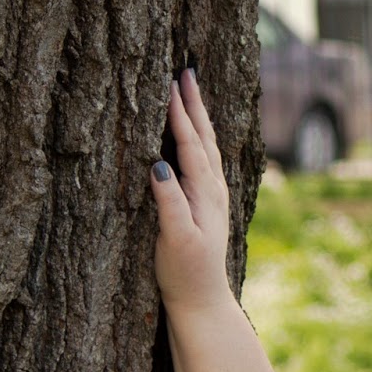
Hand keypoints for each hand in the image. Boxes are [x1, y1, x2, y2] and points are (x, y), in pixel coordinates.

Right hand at [151, 69, 233, 313]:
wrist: (203, 301)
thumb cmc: (185, 272)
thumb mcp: (175, 239)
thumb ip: (169, 203)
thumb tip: (158, 165)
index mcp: (205, 193)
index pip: (191, 144)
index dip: (180, 114)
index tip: (171, 82)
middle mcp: (214, 189)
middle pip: (205, 137)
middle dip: (194, 104)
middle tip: (187, 70)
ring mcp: (213, 196)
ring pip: (208, 146)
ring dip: (200, 117)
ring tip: (193, 92)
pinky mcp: (208, 205)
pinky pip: (206, 159)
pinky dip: (200, 138)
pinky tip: (197, 137)